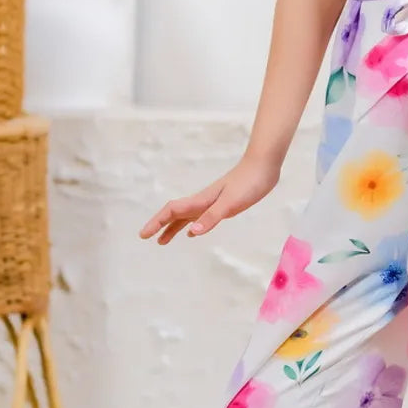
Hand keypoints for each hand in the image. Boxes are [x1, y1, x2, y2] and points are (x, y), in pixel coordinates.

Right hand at [139, 153, 280, 244]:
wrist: (263, 166)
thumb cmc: (248, 183)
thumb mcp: (231, 203)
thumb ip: (212, 217)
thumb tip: (192, 232)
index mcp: (201, 201)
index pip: (172, 211)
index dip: (157, 223)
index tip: (143, 235)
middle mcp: (203, 201)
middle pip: (175, 214)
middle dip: (159, 225)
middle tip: (146, 237)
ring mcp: (212, 202)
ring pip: (186, 216)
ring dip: (173, 227)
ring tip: (163, 240)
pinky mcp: (223, 203)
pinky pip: (201, 216)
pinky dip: (193, 225)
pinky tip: (192, 232)